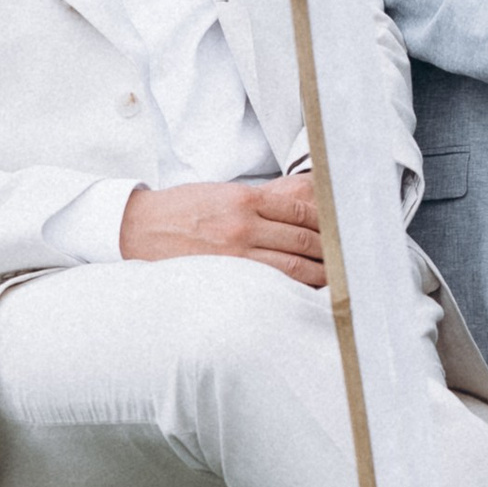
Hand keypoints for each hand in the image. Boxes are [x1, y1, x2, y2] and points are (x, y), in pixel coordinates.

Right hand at [120, 173, 325, 285]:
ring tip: (337, 281)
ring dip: (319, 274)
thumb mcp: (221, 193)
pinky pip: (269, 283)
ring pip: (292, 266)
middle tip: (350, 260)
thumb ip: (259, 202)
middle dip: (330, 251)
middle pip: (303, 239)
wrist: (138, 228)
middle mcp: (243, 224)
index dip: (326, 224)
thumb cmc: (181, 210)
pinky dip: (292, 289)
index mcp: (244, 198)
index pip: (300, 211)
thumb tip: (298, 210)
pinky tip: (307, 293)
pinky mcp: (225, 275)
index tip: (341, 232)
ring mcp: (235, 253)